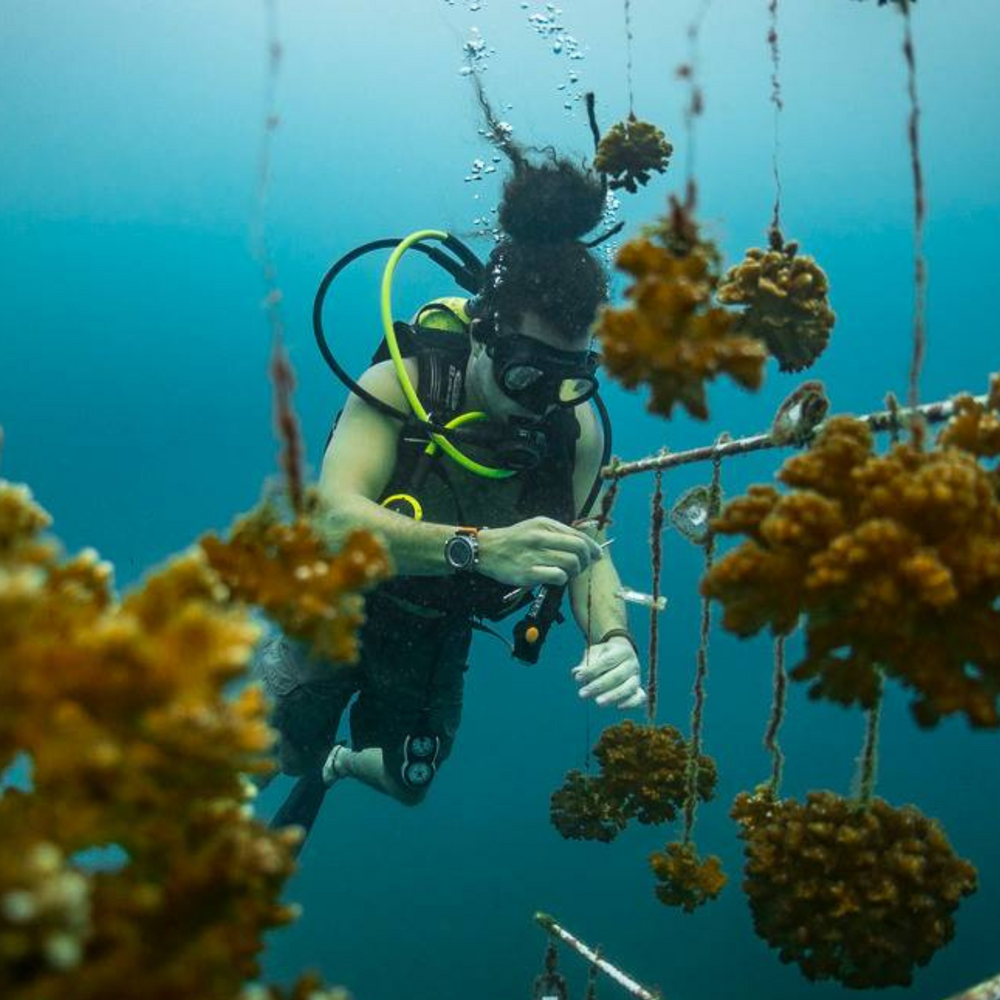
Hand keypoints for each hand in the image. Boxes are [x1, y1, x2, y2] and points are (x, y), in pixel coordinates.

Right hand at [478, 516, 602, 586]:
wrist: (485, 550)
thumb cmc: (513, 540)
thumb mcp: (534, 527)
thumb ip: (556, 533)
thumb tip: (583, 543)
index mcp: (544, 525)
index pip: (578, 535)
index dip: (592, 547)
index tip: (597, 555)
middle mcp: (540, 537)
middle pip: (578, 549)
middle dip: (586, 561)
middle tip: (582, 567)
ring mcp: (534, 555)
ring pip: (571, 563)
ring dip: (574, 571)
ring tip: (567, 574)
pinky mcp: (529, 572)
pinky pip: (557, 576)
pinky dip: (561, 579)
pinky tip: (555, 579)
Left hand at [571, 636, 645, 709]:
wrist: (623, 654)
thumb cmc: (605, 655)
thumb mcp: (595, 652)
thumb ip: (586, 662)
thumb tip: (576, 672)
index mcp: (622, 651)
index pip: (607, 661)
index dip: (592, 670)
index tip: (578, 678)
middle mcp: (632, 664)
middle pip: (617, 676)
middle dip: (598, 686)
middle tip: (582, 694)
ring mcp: (637, 677)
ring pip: (629, 688)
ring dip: (613, 696)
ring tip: (597, 702)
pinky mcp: (639, 689)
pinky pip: (640, 698)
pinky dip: (631, 703)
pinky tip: (618, 707)